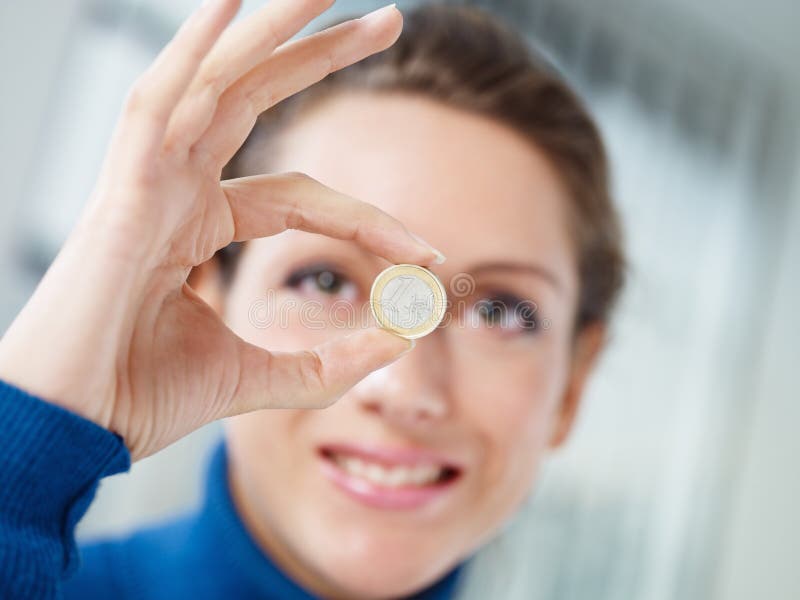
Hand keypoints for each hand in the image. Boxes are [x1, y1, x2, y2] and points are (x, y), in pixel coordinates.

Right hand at [0, 0, 442, 460]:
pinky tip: (234, 2)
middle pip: (257, 99)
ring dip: (270, 27)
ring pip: (215, 80)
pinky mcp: (124, 188)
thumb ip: (327, 363)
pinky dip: (194, 49)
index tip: (431, 257)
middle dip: (321, 55)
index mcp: (201, 223)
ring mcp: (148, 178)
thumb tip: (404, 342)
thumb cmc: (141, 396)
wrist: (74, 428)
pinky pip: (160, 101)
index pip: (304, 195)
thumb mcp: (259, 376)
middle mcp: (177, 185)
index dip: (370, 220)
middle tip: (389, 20)